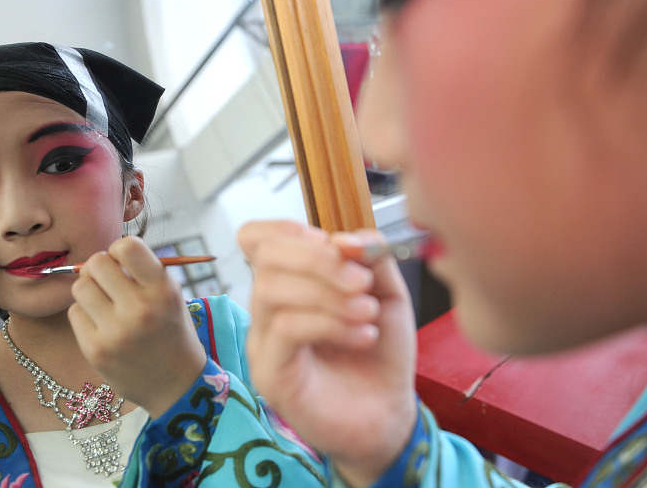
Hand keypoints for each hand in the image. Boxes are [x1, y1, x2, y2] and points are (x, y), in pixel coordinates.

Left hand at [67, 236, 206, 417]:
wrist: (176, 384)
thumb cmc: (171, 331)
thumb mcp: (171, 295)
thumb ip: (143, 272)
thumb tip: (106, 253)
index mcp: (163, 290)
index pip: (126, 246)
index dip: (119, 250)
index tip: (124, 263)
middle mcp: (139, 309)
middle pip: (96, 263)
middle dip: (101, 268)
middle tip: (110, 282)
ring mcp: (115, 331)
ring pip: (80, 287)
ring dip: (90, 290)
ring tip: (106, 304)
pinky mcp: (95, 350)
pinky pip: (74, 313)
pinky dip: (86, 315)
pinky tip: (103, 326)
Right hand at [238, 220, 417, 486]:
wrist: (389, 416)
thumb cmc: (380, 355)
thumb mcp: (386, 294)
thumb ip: (370, 258)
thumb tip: (343, 237)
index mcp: (290, 281)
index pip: (257, 238)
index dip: (289, 229)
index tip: (334, 245)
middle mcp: (266, 308)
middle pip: (265, 259)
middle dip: (317, 259)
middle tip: (361, 281)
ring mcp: (262, 342)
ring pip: (272, 290)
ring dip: (328, 294)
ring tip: (366, 312)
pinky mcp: (270, 373)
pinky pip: (284, 330)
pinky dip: (329, 324)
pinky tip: (363, 336)